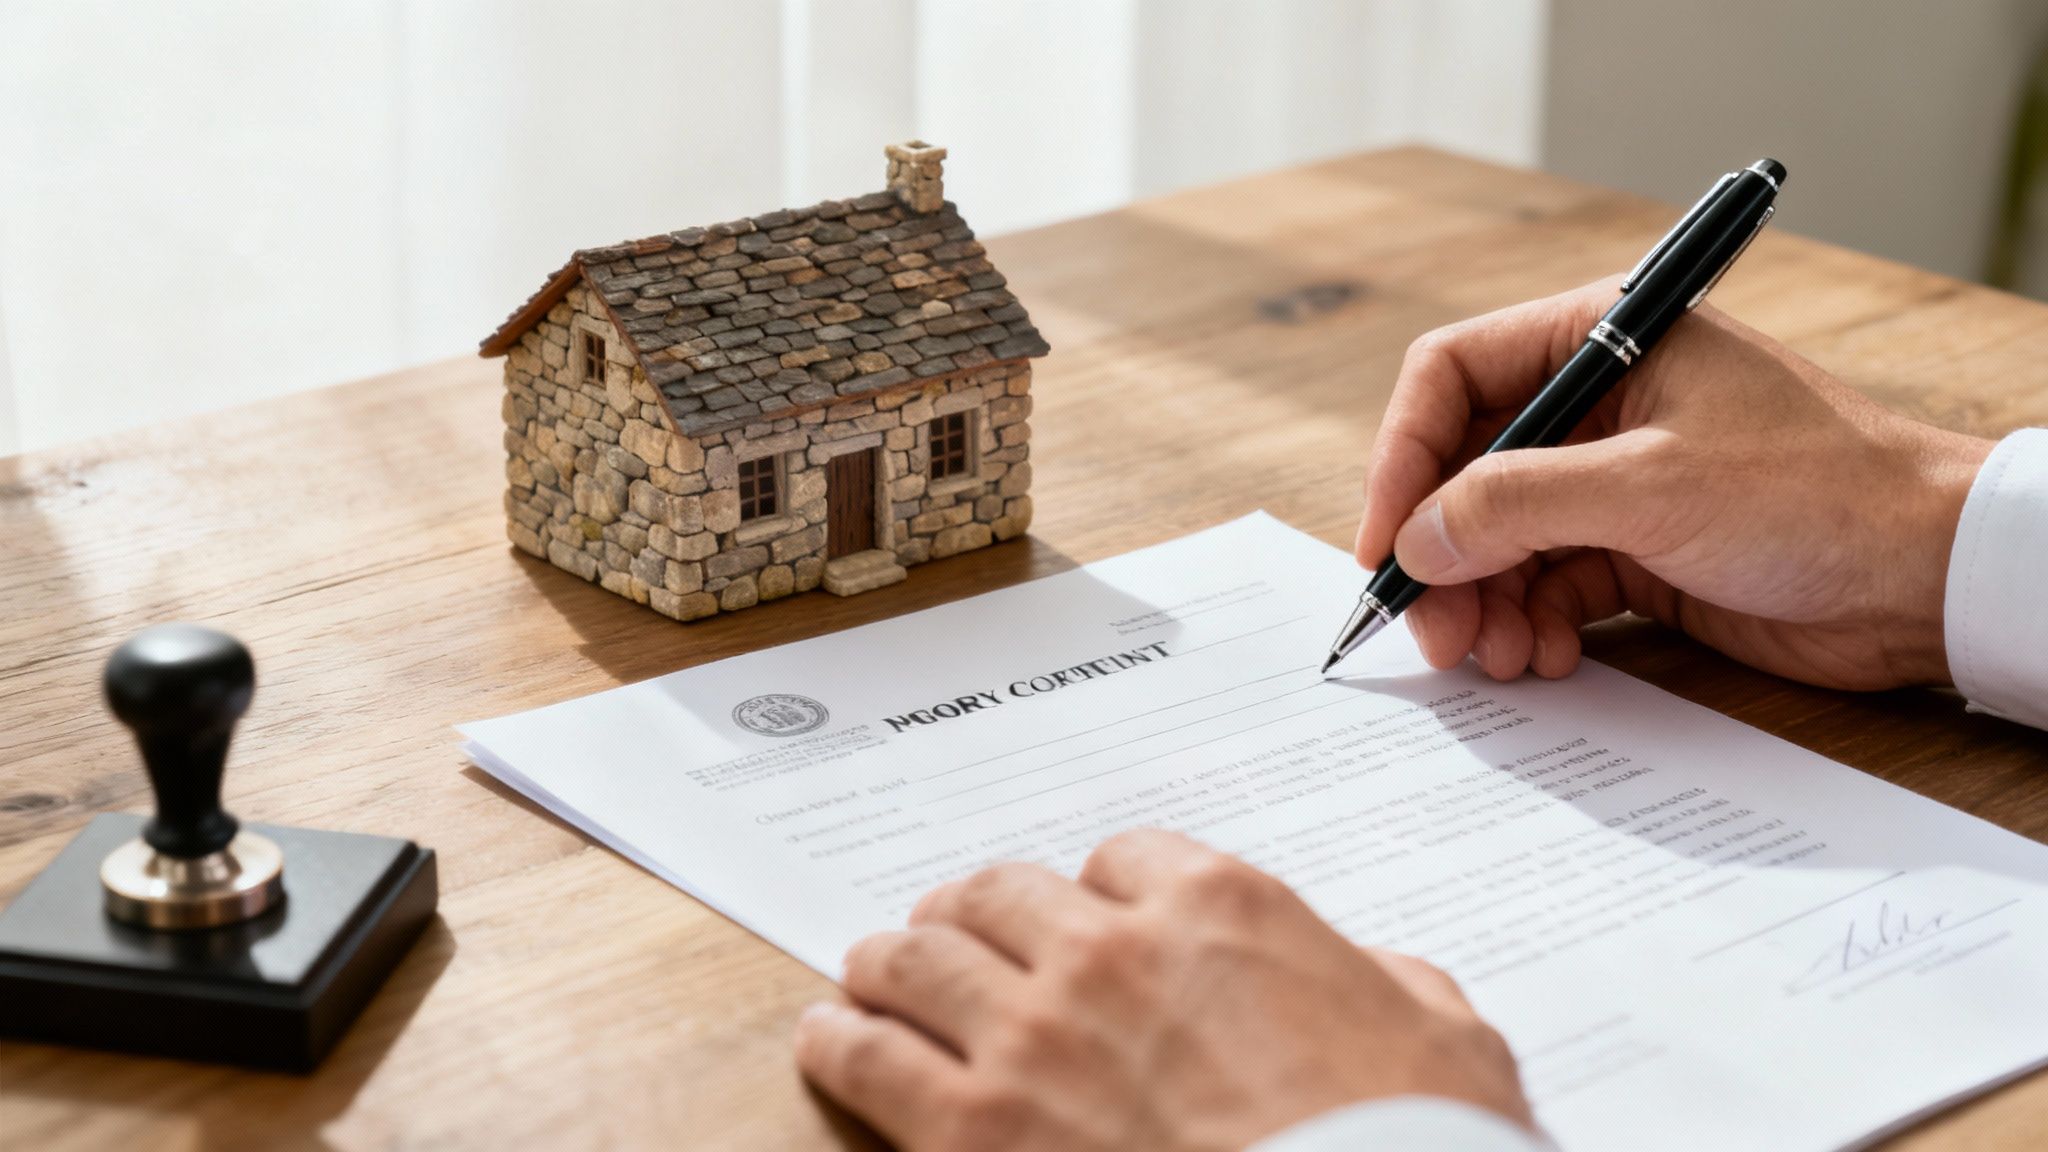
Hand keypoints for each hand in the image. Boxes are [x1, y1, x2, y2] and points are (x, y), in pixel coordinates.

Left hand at [794, 830, 1530, 1151]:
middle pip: (1001, 893)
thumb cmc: (1410, 1143)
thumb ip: (1389, 984)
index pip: (1120, 858)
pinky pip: (871, 1055)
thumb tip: (1374, 979)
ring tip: (874, 970)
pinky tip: (833, 1035)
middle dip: (977, 912)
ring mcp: (1035, 1033)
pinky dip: (842, 1038)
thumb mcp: (1445, 1039)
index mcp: (1221, 908)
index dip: (1098, 891)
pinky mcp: (975, 1125)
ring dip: (894, 960)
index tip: (1086, 915)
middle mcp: (1112, 949)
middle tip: (956, 930)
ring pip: (919, 956)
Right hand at [1356, 279, 1993, 689]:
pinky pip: (1545, 585)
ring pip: (1498, 540)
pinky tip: (1550, 657)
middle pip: (1464, 471)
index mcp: (1604, 338)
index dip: (1402, 459)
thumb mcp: (1650, 487)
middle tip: (1434, 630)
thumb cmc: (1817, 493)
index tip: (1387, 542)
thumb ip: (1515, 505)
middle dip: (1441, 554)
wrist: (1931, 577)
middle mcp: (1598, 405)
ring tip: (1499, 656)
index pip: (1452, 377)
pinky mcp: (1637, 551)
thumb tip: (1416, 538)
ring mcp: (1615, 481)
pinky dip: (1532, 625)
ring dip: (1484, 603)